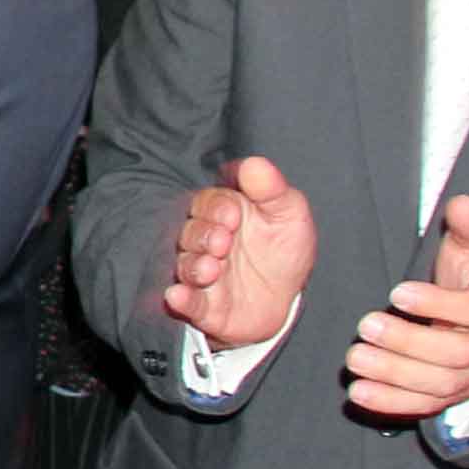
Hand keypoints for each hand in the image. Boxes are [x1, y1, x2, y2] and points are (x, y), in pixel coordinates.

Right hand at [161, 155, 314, 347]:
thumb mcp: (290, 214)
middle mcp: (207, 241)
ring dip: (194, 266)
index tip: (235, 215)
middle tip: (224, 242)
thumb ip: (272, 189)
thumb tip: (254, 163)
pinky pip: (185, 302)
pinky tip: (178, 296)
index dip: (217, 206)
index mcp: (224, 213)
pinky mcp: (202, 306)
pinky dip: (180, 299)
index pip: (208, 201)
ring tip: (212, 269)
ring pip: (185, 265)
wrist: (286, 301)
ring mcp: (203, 273)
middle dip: (203, 235)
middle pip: (191, 231)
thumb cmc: (283, 250)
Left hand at [348, 195, 468, 418]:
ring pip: (438, 384)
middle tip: (366, 326)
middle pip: (455, 354)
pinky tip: (360, 393)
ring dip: (394, 374)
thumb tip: (462, 203)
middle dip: (408, 342)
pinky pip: (424, 405)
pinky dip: (391, 402)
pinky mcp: (451, 394)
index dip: (437, 303)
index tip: (397, 292)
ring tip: (355, 358)